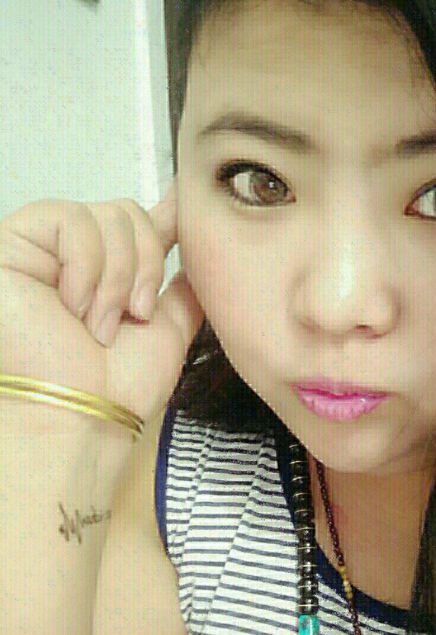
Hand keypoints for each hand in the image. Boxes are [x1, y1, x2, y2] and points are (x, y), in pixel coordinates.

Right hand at [0, 183, 204, 426]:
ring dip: (117, 278)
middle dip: (144, 267)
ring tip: (100, 323)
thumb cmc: (120, 385)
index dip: (164, 210)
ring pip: (106, 217)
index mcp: (110, 275)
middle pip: (129, 213)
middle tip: (133, 315)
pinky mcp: (11, 245)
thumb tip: (195, 251)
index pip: (138, 226)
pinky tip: (73, 305)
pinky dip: (87, 268)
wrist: (82, 415)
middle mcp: (75, 259)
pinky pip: (71, 222)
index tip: (186, 195)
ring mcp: (41, 250)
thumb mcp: (169, 328)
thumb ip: (183, 287)